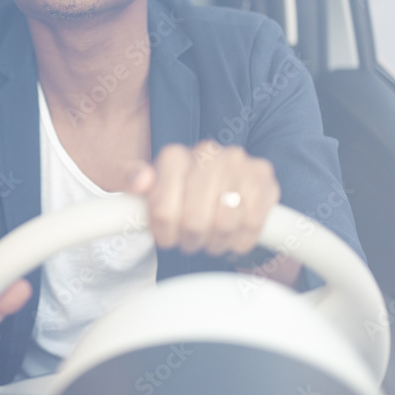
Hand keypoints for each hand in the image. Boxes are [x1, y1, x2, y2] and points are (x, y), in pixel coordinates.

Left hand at [125, 141, 279, 255]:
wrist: (214, 188)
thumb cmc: (175, 194)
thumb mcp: (142, 191)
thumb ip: (130, 181)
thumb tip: (141, 180)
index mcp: (174, 157)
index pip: (163, 211)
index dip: (165, 234)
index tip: (167, 237)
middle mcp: (207, 153)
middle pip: (194, 221)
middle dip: (191, 240)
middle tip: (190, 240)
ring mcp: (238, 163)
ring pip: (225, 225)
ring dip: (216, 242)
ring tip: (210, 238)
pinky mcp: (264, 178)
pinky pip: (252, 224)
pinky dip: (240, 240)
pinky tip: (232, 236)